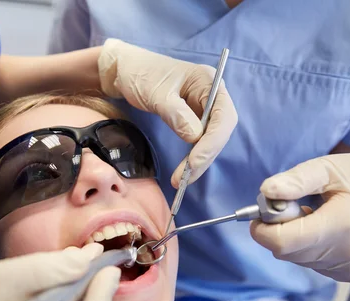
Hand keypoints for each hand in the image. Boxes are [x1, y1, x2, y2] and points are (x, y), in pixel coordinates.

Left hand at [98, 38, 237, 186]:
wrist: (126, 70)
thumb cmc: (140, 74)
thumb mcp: (156, 93)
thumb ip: (176, 114)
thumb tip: (195, 137)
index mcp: (208, 81)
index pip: (223, 115)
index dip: (213, 142)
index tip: (195, 162)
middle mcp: (211, 95)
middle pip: (220, 131)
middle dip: (205, 156)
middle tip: (185, 177)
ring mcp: (203, 108)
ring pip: (210, 140)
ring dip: (199, 162)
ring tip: (181, 180)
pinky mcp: (193, 119)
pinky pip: (199, 141)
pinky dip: (192, 157)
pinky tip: (183, 171)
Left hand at [250, 154, 349, 282]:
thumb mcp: (327, 167)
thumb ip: (296, 180)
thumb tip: (266, 191)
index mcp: (343, 226)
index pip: (282, 242)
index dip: (263, 229)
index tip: (262, 212)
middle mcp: (349, 254)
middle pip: (286, 251)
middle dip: (280, 229)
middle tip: (296, 206)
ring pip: (297, 259)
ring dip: (295, 238)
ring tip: (316, 215)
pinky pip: (311, 264)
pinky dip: (309, 248)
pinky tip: (326, 230)